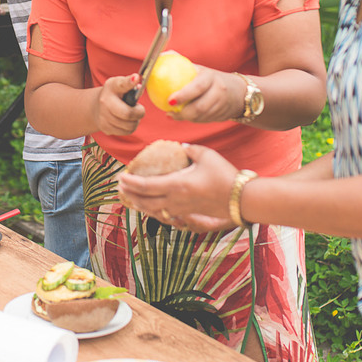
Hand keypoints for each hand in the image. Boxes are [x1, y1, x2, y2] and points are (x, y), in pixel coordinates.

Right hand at [97, 74, 145, 135]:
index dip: (130, 82)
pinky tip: (126, 121)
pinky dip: (130, 127)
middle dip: (139, 113)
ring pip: (129, 125)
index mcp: (112, 86)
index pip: (122, 84)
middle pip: (128, 113)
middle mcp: (105, 101)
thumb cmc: (116, 95)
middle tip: (139, 109)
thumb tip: (140, 85)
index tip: (136, 77)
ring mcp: (103, 116)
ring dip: (135, 120)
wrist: (98, 107)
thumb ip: (132, 85)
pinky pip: (126, 131)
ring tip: (131, 114)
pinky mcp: (105, 128)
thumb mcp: (121, 85)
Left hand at [118, 144, 238, 222]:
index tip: (120, 178)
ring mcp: (182, 209)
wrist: (242, 199)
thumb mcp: (206, 155)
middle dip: (130, 195)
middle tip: (119, 188)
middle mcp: (176, 200)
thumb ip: (189, 149)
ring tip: (130, 199)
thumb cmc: (224, 174)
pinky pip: (165, 214)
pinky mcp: (190, 214)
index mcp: (177, 185)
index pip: (146, 186)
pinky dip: (154, 211)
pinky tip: (151, 208)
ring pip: (154, 211)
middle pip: (145, 201)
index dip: (130, 183)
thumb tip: (180, 146)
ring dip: (140, 205)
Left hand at [165, 68, 245, 123]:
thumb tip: (163, 55)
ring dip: (185, 118)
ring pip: (200, 117)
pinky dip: (192, 120)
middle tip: (170, 110)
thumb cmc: (210, 78)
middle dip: (183, 113)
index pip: (197, 88)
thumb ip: (181, 62)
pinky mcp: (222, 116)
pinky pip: (204, 121)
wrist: (238, 91)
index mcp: (211, 77)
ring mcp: (222, 105)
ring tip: (173, 114)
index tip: (170, 100)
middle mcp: (219, 91)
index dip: (183, 96)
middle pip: (199, 107)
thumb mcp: (199, 68)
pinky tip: (183, 116)